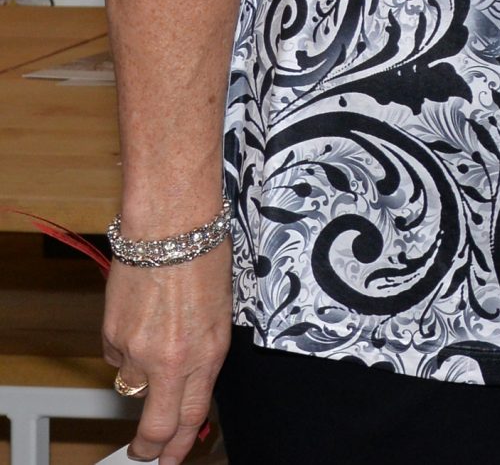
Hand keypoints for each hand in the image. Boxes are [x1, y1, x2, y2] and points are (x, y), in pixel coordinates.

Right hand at [102, 250, 231, 464]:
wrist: (170, 226)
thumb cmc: (205, 259)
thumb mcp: (221, 314)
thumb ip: (204, 354)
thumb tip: (190, 384)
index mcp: (208, 354)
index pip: (192, 416)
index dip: (181, 444)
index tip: (174, 458)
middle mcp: (171, 359)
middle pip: (156, 424)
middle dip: (151, 447)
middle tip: (147, 453)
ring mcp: (136, 350)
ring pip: (133, 385)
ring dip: (142, 377)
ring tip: (158, 337)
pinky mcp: (110, 336)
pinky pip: (117, 358)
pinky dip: (127, 349)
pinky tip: (141, 319)